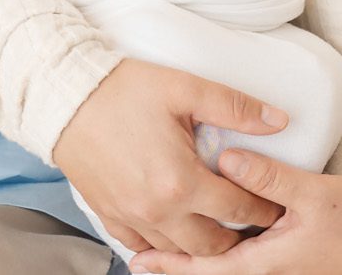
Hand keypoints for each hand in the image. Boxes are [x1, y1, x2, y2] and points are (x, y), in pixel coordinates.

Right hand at [53, 61, 286, 258]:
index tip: (273, 204)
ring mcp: (131, 217)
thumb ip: (234, 107)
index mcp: (181, 182)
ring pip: (177, 252)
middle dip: (235, 237)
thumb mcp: (183, 88)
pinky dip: (161, 245)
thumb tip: (277, 121)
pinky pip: (141, 247)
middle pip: (211, 246)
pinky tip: (172, 231)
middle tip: (248, 222)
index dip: (262, 208)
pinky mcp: (109, 215)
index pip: (237, 210)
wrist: (64, 97)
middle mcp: (157, 211)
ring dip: (201, 245)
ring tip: (215, 226)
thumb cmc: (120, 91)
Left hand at [130, 150, 341, 273]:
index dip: (173, 265)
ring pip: (226, 262)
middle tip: (139, 254)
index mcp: (268, 261)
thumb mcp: (312, 194)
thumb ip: (267, 177)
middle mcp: (269, 267)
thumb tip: (226, 160)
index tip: (141, 260)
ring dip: (195, 253)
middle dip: (176, 262)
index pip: (209, 269)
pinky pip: (243, 253)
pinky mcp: (286, 252)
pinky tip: (210, 231)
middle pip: (211, 269)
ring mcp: (278, 262)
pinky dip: (219, 245)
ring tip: (163, 243)